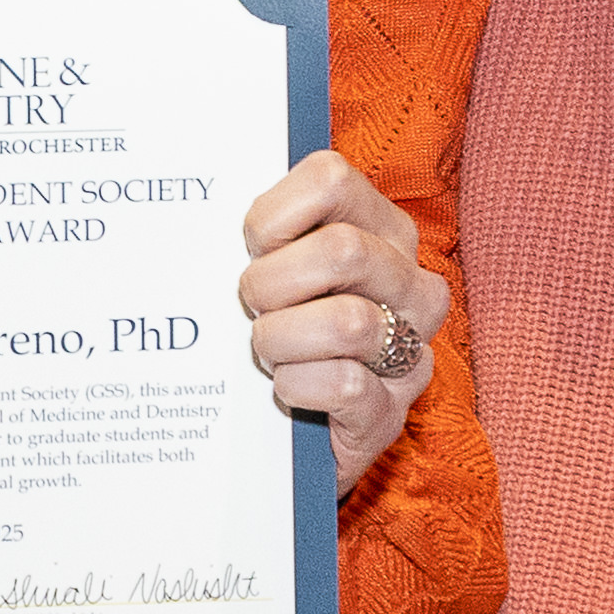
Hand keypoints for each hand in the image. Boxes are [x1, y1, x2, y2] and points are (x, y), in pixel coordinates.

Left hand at [238, 150, 448, 494]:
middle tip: (252, 308)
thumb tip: (202, 210)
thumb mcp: (278, 269)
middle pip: (342, 251)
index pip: (330, 180)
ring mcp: (410, 349)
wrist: (291, 433)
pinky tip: (285, 390)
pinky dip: (297, 386)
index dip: (272, 216)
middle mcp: (411, 283)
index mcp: (383, 231)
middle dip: (272, 283)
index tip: (254, 250)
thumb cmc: (281, 332)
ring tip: (269, 352)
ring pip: (348, 322)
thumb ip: (264, 234)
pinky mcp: (391, 411)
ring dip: (282, 340)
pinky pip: (343, 385)